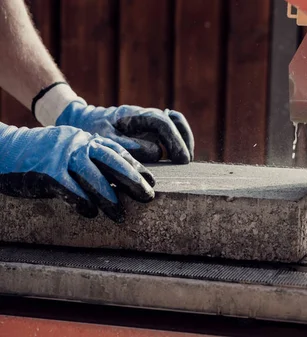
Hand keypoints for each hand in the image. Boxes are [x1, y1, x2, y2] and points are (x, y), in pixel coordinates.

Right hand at [0, 123, 155, 222]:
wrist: (3, 148)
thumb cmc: (38, 154)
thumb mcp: (67, 148)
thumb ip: (88, 159)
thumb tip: (115, 180)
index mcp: (84, 139)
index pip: (116, 151)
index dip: (136, 166)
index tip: (152, 180)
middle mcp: (77, 144)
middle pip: (112, 161)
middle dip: (132, 180)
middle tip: (148, 196)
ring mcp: (61, 156)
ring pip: (93, 177)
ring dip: (109, 198)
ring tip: (120, 214)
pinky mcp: (47, 171)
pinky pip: (70, 190)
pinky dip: (83, 202)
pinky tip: (90, 213)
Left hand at [55, 102, 193, 163]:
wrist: (81, 122)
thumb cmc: (91, 131)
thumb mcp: (104, 140)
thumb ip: (129, 147)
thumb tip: (157, 152)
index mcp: (134, 115)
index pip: (162, 123)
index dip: (174, 140)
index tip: (181, 159)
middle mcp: (146, 116)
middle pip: (174, 122)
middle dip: (183, 142)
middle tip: (186, 162)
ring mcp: (150, 122)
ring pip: (176, 126)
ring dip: (183, 140)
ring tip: (186, 159)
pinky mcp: (150, 130)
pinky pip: (171, 132)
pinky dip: (178, 140)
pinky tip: (179, 153)